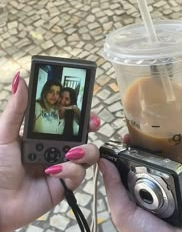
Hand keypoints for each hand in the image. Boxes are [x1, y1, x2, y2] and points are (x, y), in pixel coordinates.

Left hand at [0, 75, 99, 231]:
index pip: (68, 120)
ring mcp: (63, 166)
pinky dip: (70, 170)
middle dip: (91, 128)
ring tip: (71, 152)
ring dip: (85, 150)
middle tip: (93, 123)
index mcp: (46, 135)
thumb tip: (20, 78)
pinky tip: (54, 171)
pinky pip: (79, 175)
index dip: (80, 112)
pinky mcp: (65, 184)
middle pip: (84, 134)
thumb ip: (17, 108)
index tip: (85, 105)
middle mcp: (58, 148)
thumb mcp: (5, 133)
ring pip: (89, 154)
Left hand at [99, 134, 181, 231]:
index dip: (131, 150)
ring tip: (177, 126)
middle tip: (151, 127)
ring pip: (180, 163)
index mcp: (140, 192)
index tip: (127, 137)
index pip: (135, 166)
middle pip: (158, 162)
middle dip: (155, 144)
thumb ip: (113, 187)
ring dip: (181, 145)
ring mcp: (178, 190)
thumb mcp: (122, 211)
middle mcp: (159, 188)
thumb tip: (103, 161)